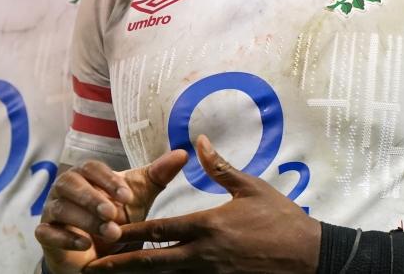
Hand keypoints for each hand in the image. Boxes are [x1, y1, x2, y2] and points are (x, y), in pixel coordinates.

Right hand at [36, 151, 187, 273]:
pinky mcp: (45, 233)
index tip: (127, 195)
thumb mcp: (140, 197)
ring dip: (84, 220)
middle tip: (113, 214)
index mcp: (86, 174)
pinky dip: (66, 237)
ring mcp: (52, 210)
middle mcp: (65, 187)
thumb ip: (158, 175)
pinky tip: (85, 244)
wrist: (101, 251)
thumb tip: (182, 153)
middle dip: (92, 198)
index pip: (92, 168)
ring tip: (109, 232)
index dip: (108, 180)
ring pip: (60, 208)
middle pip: (71, 183)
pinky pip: (47, 232)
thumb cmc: (118, 217)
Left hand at [84, 135, 320, 273]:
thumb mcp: (252, 189)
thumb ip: (220, 168)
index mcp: (207, 225)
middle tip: (93, 267)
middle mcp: (204, 254)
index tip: (106, 232)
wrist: (311, 257)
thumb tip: (198, 143)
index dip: (129, 232)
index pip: (158, 230)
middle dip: (120, 265)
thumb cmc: (282, 220)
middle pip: (152, 262)